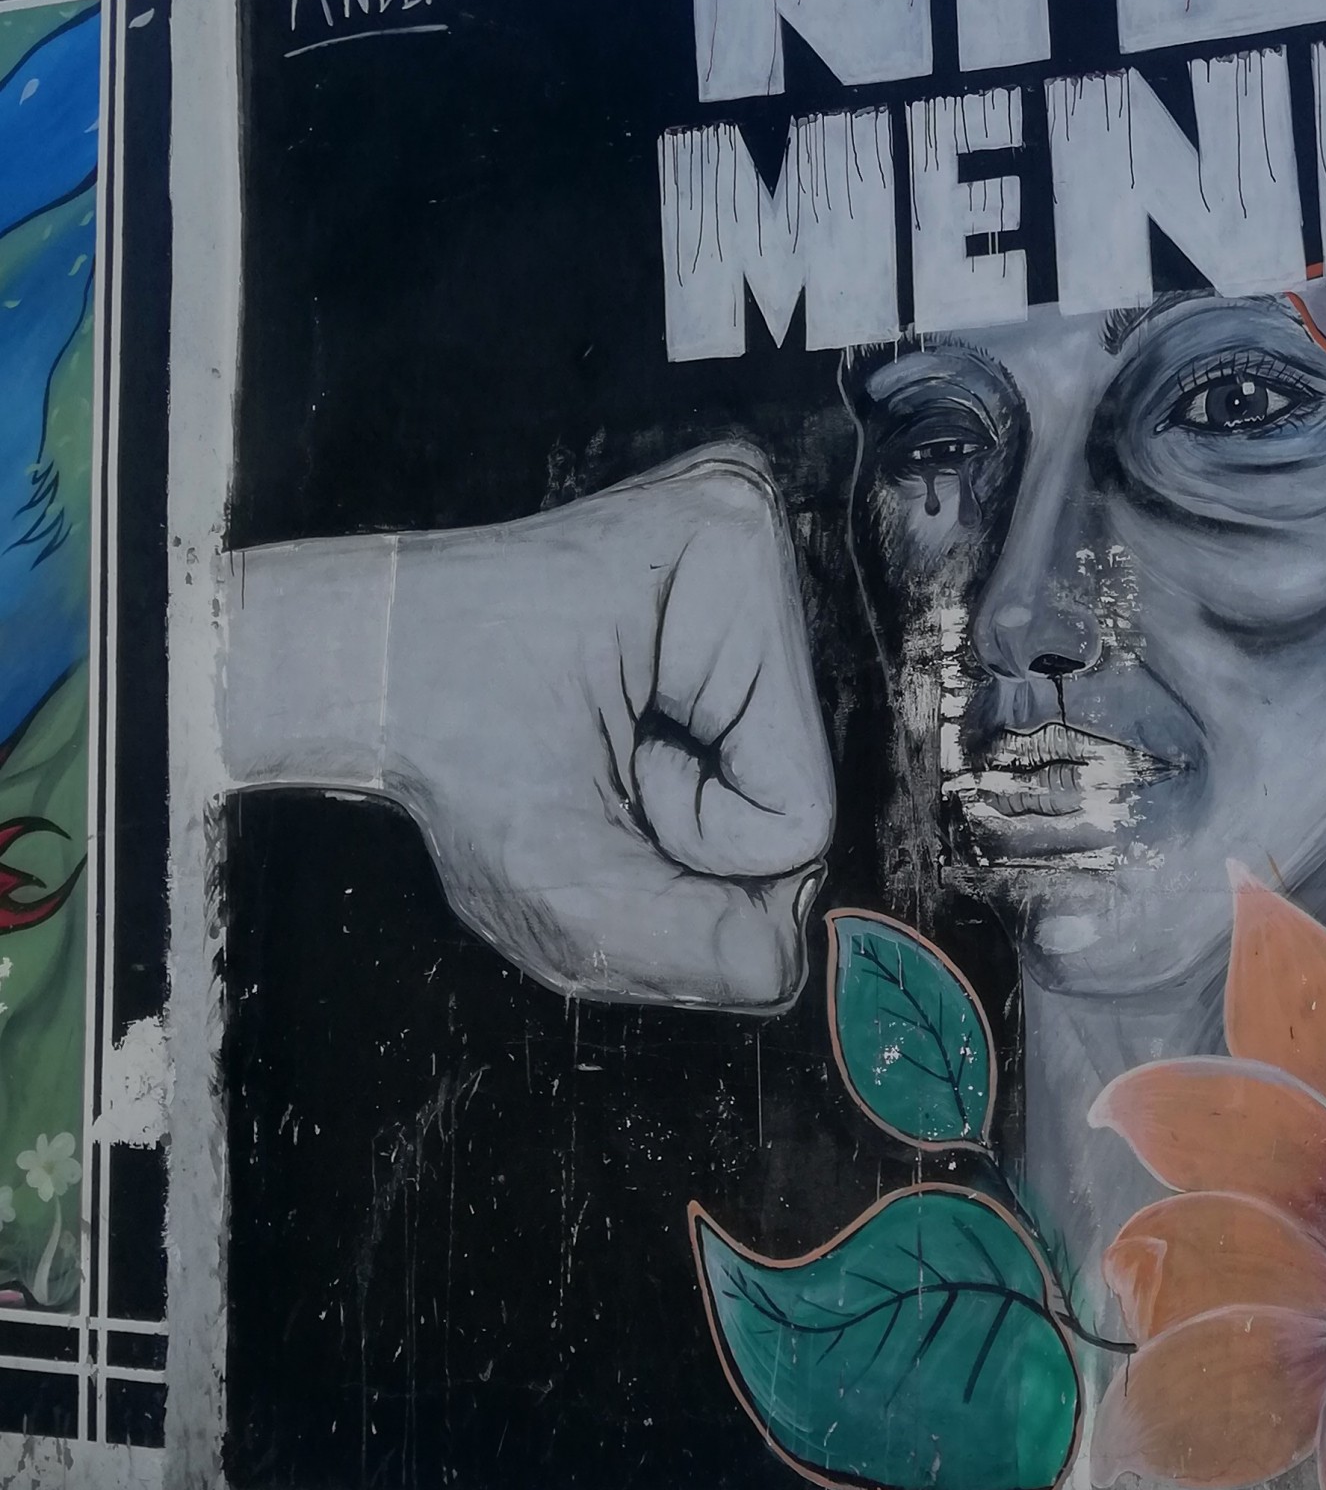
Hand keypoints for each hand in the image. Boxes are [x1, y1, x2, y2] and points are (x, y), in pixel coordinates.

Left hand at [222, 447, 833, 1008]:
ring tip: (606, 743)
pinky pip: (760, 739)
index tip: (604, 777)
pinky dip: (689, 766)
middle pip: (801, 784)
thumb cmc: (437, 734)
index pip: (799, 809)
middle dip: (697, 815)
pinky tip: (625, 726)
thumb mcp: (552, 878)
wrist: (361, 661)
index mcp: (731, 555)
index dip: (697, 836)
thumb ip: (688, 946)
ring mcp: (749, 548)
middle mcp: (757, 522)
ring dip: (690, 795)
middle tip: (601, 765)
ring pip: (782, 769)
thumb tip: (787, 967)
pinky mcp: (730, 580)